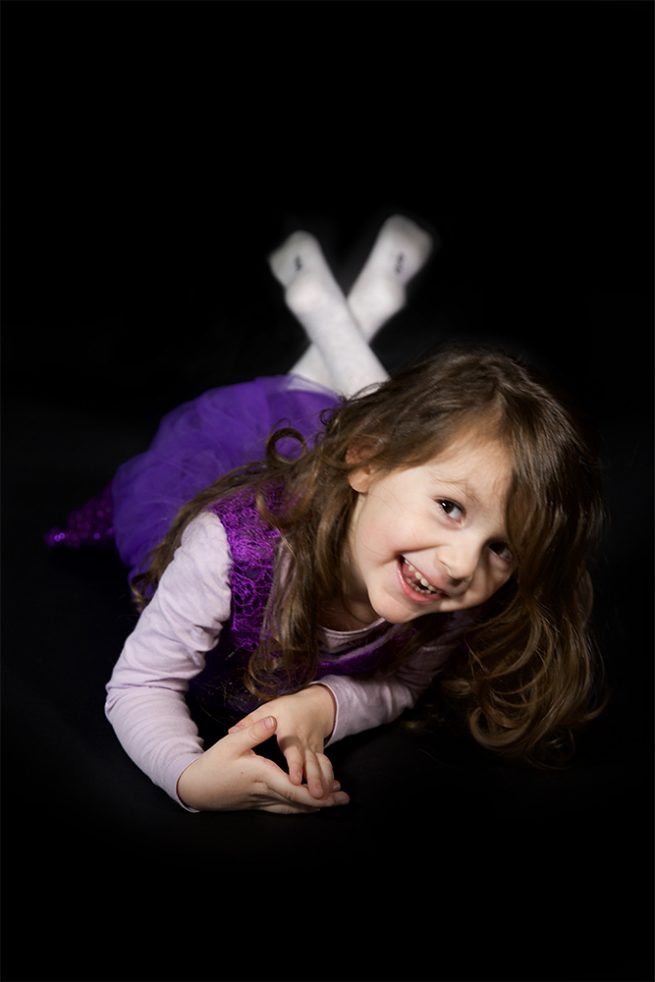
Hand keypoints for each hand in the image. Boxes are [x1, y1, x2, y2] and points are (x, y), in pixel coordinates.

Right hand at [176, 714, 348, 813]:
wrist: (195, 788)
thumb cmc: (213, 764)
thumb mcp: (231, 742)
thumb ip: (254, 731)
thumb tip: (274, 720)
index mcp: (262, 776)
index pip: (294, 789)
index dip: (315, 792)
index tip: (333, 790)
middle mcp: (266, 792)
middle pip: (299, 802)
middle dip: (324, 800)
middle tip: (345, 798)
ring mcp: (262, 801)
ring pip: (294, 808)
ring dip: (315, 805)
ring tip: (335, 800)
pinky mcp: (259, 803)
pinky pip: (284, 809)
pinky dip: (300, 807)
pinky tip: (310, 806)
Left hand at [228, 685, 338, 798]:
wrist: (315, 705)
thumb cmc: (287, 709)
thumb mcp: (268, 708)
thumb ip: (251, 722)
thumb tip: (231, 732)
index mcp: (289, 731)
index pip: (293, 749)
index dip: (295, 764)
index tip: (295, 779)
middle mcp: (304, 741)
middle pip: (311, 761)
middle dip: (315, 778)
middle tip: (316, 795)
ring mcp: (314, 748)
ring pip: (322, 765)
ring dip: (325, 782)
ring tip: (325, 798)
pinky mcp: (320, 754)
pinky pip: (327, 767)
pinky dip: (330, 780)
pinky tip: (330, 794)